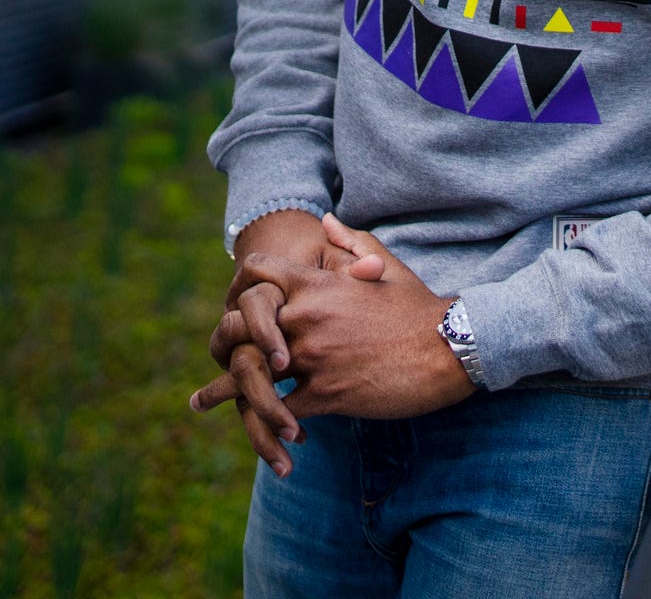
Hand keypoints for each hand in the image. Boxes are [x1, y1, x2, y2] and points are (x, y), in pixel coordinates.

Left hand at [192, 216, 471, 432]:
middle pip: (240, 329)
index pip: (258, 274)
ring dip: (223, 391)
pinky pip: (282, 411)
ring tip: (199, 402)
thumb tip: (324, 219)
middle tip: (212, 357)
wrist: (451, 347)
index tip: (234, 302)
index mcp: (318, 285)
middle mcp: (306, 319)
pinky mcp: (327, 394)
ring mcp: (314, 358)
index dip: (241, 286)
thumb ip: (350, 242)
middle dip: (222, 343)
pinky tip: (264, 431)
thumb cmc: (419, 306)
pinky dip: (270, 422)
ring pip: (250, 377)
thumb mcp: (386, 265)